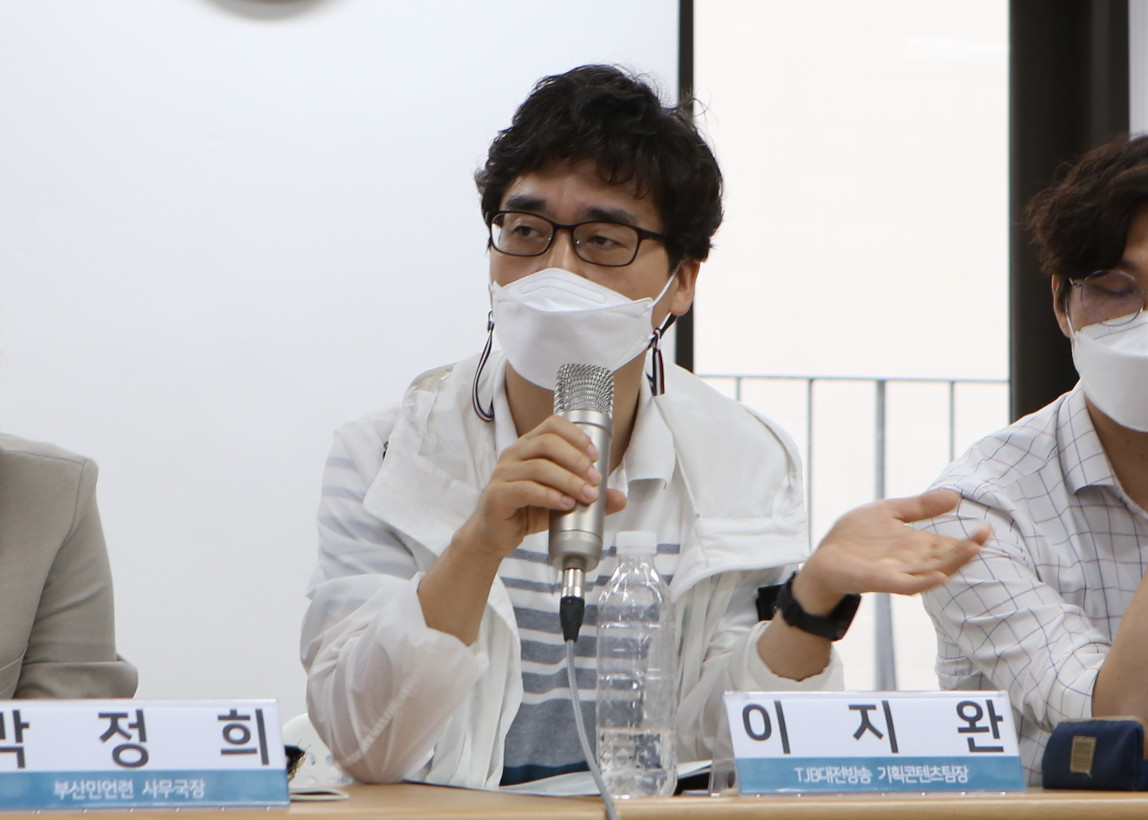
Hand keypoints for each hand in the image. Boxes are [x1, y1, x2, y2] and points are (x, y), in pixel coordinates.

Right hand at [454, 415, 626, 563]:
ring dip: (569, 480)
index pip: (552, 425)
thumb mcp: (561, 500)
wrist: (495, 536)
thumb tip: (620, 498)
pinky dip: (550, 496)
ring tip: (587, 495)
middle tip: (595, 478)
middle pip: (547, 443)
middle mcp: (514, 454)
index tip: (595, 455)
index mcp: (528, 447)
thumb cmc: (526, 511)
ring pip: (539, 467)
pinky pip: (526, 489)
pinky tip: (565, 504)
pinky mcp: (498, 495)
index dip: (576, 435)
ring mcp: (503, 474)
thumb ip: (588, 496)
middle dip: (576, 459)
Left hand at [795, 489, 988, 613]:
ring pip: (932, 570)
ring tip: (973, 551)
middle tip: (985, 537)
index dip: (968, 538)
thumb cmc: (856, 537)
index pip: (949, 543)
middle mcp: (912, 561)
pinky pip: (906, 584)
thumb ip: (919, 506)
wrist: (825, 557)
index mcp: (917, 546)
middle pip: (946, 558)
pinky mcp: (880, 580)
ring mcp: (898, 572)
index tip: (987, 528)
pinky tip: (940, 576)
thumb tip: (955, 495)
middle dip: (966, 550)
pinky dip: (924, 582)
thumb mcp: (889, 512)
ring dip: (953, 563)